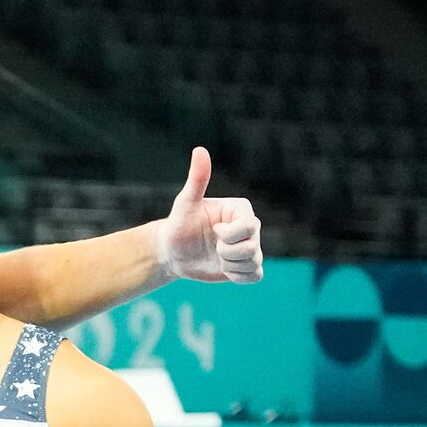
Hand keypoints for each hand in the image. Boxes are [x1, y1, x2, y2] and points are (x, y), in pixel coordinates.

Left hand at [151, 147, 262, 283]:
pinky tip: (223, 270)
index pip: (249, 227)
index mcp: (241, 210)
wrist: (172, 253)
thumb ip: (197, 179)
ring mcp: (249, 247)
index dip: (228, 236)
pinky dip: (239, 277)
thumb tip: (200, 149)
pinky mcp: (246, 266)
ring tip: (215, 257)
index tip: (213, 232)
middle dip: (227, 253)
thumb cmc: (178, 225)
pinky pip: (255, 276)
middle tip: (212, 247)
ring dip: (230, 266)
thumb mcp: (185, 204)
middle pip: (252, 247)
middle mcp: (249, 227)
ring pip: (253, 262)